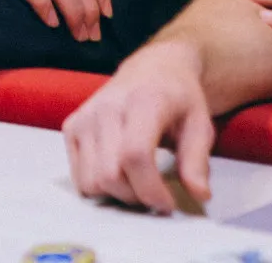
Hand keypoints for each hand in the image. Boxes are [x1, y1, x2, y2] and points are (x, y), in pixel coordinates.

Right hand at [61, 39, 214, 212]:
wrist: (153, 68)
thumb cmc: (179, 99)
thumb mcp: (200, 125)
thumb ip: (197, 161)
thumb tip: (199, 194)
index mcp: (143, 101)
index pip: (135, 155)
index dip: (151, 189)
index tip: (169, 203)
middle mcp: (107, 106)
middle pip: (110, 174)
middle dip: (136, 196)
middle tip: (155, 193)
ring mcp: (84, 116)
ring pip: (90, 180)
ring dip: (116, 194)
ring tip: (137, 183)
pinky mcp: (72, 126)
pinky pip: (78, 176)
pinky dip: (98, 186)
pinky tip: (118, 173)